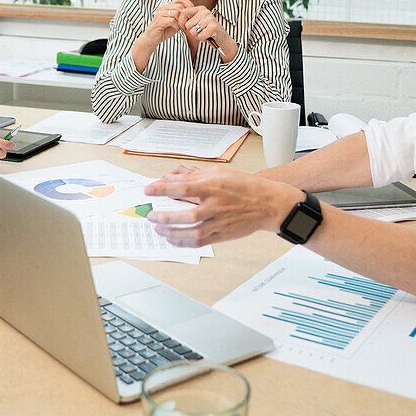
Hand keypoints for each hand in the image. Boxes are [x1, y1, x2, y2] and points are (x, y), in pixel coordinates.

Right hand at [139, 0, 192, 47]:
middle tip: (186, 25)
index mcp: (167, 6)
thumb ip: (182, 16)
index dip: (189, 5)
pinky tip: (175, 30)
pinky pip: (172, 21)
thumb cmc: (165, 30)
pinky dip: (176, 26)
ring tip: (181, 28)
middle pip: (180, 6)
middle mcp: (163, 7)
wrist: (151, 39)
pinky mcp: (158, 21)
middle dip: (185, 16)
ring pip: (176, 13)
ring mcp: (160, 13)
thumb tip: (193, 12)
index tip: (191, 15)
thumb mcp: (175, 21)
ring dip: (181, 22)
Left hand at [144, 167, 302, 246]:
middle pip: (186, 215)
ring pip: (191, 232)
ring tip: (158, 228)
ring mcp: (220, 222)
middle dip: (165, 216)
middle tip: (150, 215)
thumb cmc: (244, 186)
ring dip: (172, 231)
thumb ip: (194, 177)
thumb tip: (171, 179)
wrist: (268, 204)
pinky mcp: (222, 235)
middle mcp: (216, 206)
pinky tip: (172, 239)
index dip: (162, 189)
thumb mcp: (219, 173)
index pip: (183, 188)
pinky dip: (184, 242)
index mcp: (214, 187)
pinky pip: (200, 242)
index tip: (148, 189)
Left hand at [180, 5, 236, 60]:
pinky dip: (202, 39)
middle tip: (200, 32)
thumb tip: (174, 19)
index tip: (184, 28)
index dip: (181, 22)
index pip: (183, 13)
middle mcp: (204, 11)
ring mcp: (209, 19)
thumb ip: (189, 19)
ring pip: (193, 31)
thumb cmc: (207, 30)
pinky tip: (207, 37)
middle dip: (192, 31)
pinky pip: (200, 36)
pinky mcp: (213, 27)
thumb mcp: (198, 22)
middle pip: (188, 24)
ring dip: (197, 36)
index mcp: (200, 8)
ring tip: (204, 34)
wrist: (222, 38)